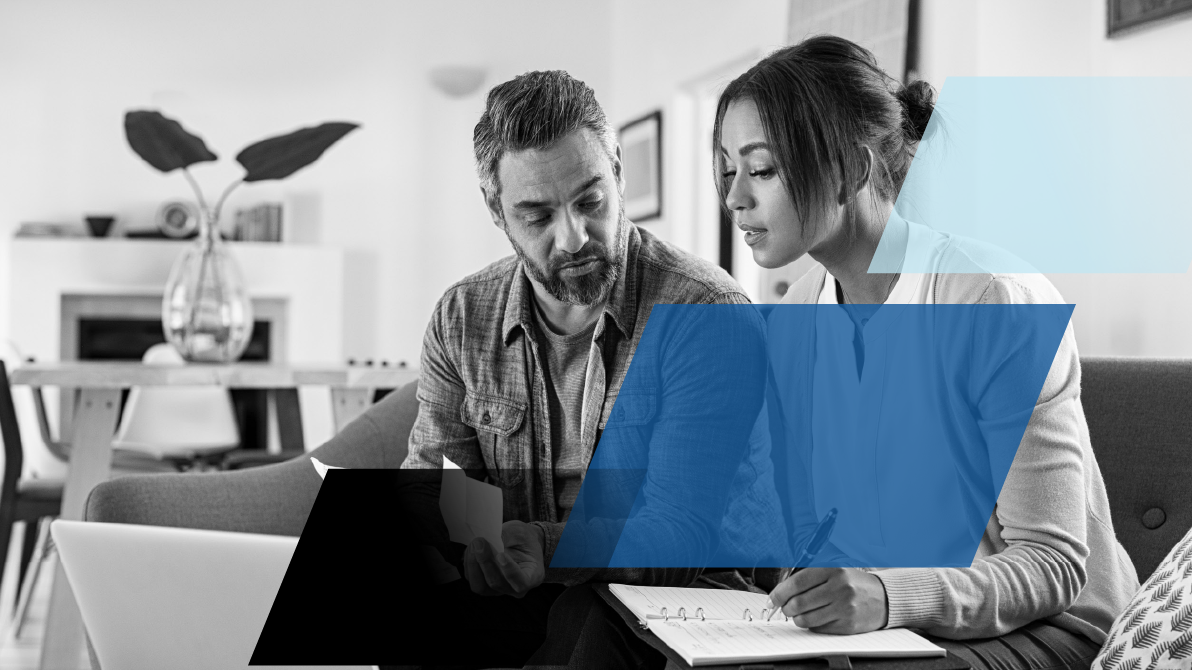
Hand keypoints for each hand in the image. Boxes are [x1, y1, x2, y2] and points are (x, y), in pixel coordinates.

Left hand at [462, 520, 545, 597]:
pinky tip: (471, 550)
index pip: (521, 582)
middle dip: (485, 562)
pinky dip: (470, 565)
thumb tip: (488, 540)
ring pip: (481, 587)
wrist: (520, 544)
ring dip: (474, 565)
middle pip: (497, 583)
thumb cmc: (524, 539)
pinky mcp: (486, 586)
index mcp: (532, 576)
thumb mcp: (520, 532)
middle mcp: (516, 588)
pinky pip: (474, 580)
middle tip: (479, 542)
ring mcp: (500, 589)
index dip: (510, 572)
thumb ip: (507, 535)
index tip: (501, 555)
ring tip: (474, 545)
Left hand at [768, 568, 887, 633]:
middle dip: (786, 608)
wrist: (883, 597)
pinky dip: (812, 625)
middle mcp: (840, 587)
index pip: (798, 583)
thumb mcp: (833, 569)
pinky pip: (819, 628)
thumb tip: (781, 591)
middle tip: (785, 608)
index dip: (780, 592)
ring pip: (807, 619)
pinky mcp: (848, 624)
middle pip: (800, 603)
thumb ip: (808, 576)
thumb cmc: (852, 582)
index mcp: (833, 569)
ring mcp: (845, 607)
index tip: (773, 598)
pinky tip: (817, 618)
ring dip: (797, 619)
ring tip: (799, 614)